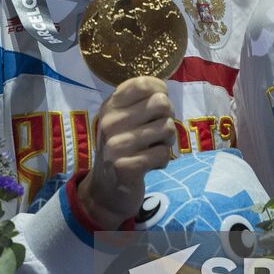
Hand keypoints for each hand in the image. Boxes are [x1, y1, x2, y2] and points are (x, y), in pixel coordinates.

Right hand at [77, 76, 174, 228]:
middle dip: (168, 117)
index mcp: (110, 106)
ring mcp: (116, 145)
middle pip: (161, 103)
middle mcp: (110, 122)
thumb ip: (140, 102)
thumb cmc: (122, 148)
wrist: (105, 190)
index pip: (144, 83)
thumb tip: (164, 88)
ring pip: (167, 127)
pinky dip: (163, 160)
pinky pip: (162, 153)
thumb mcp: (123, 120)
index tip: (157, 105)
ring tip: (155, 147)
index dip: (160, 90)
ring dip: (167, 140)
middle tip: (159, 131)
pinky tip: (150, 164)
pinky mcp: (125, 166)